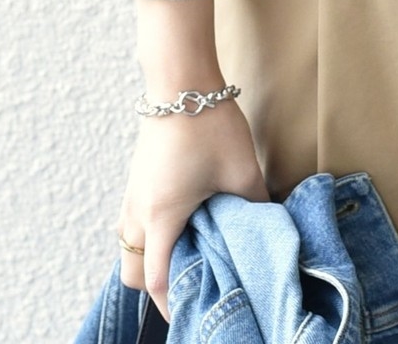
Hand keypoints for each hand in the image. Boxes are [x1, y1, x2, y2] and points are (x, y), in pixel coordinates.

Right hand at [115, 98, 270, 322]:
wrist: (179, 82)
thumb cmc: (209, 125)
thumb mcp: (241, 170)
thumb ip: (255, 207)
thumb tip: (268, 229)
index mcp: (162, 217)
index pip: (158, 280)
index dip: (174, 304)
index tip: (193, 317)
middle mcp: (138, 212)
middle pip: (134, 273)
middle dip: (157, 288)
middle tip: (192, 285)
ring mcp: (132, 196)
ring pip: (129, 250)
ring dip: (151, 262)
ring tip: (188, 258)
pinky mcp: (135, 182)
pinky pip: (131, 226)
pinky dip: (148, 240)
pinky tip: (181, 227)